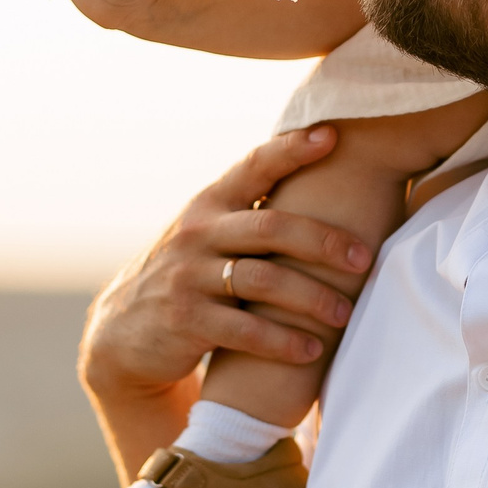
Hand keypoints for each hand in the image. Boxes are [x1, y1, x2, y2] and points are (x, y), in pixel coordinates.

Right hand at [77, 126, 373, 413]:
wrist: (123, 332)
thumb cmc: (189, 276)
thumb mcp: (207, 234)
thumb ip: (249, 213)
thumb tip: (320, 177)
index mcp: (209, 204)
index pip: (253, 166)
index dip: (291, 149)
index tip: (332, 136)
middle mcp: (197, 233)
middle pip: (272, 227)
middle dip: (324, 241)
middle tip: (364, 259)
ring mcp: (188, 276)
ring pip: (264, 280)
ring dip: (312, 299)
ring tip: (344, 315)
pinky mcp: (186, 320)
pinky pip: (245, 330)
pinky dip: (283, 341)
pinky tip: (311, 352)